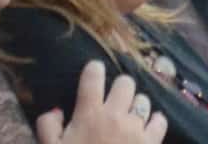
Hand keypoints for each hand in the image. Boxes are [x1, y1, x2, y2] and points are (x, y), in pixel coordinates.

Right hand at [36, 61, 165, 143]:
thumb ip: (47, 127)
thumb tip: (55, 110)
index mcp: (88, 114)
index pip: (93, 75)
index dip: (93, 70)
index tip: (94, 73)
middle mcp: (114, 115)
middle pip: (125, 82)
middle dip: (119, 88)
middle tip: (113, 101)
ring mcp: (135, 129)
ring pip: (143, 99)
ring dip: (136, 106)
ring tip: (128, 118)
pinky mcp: (151, 143)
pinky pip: (160, 121)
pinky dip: (154, 122)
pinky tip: (147, 129)